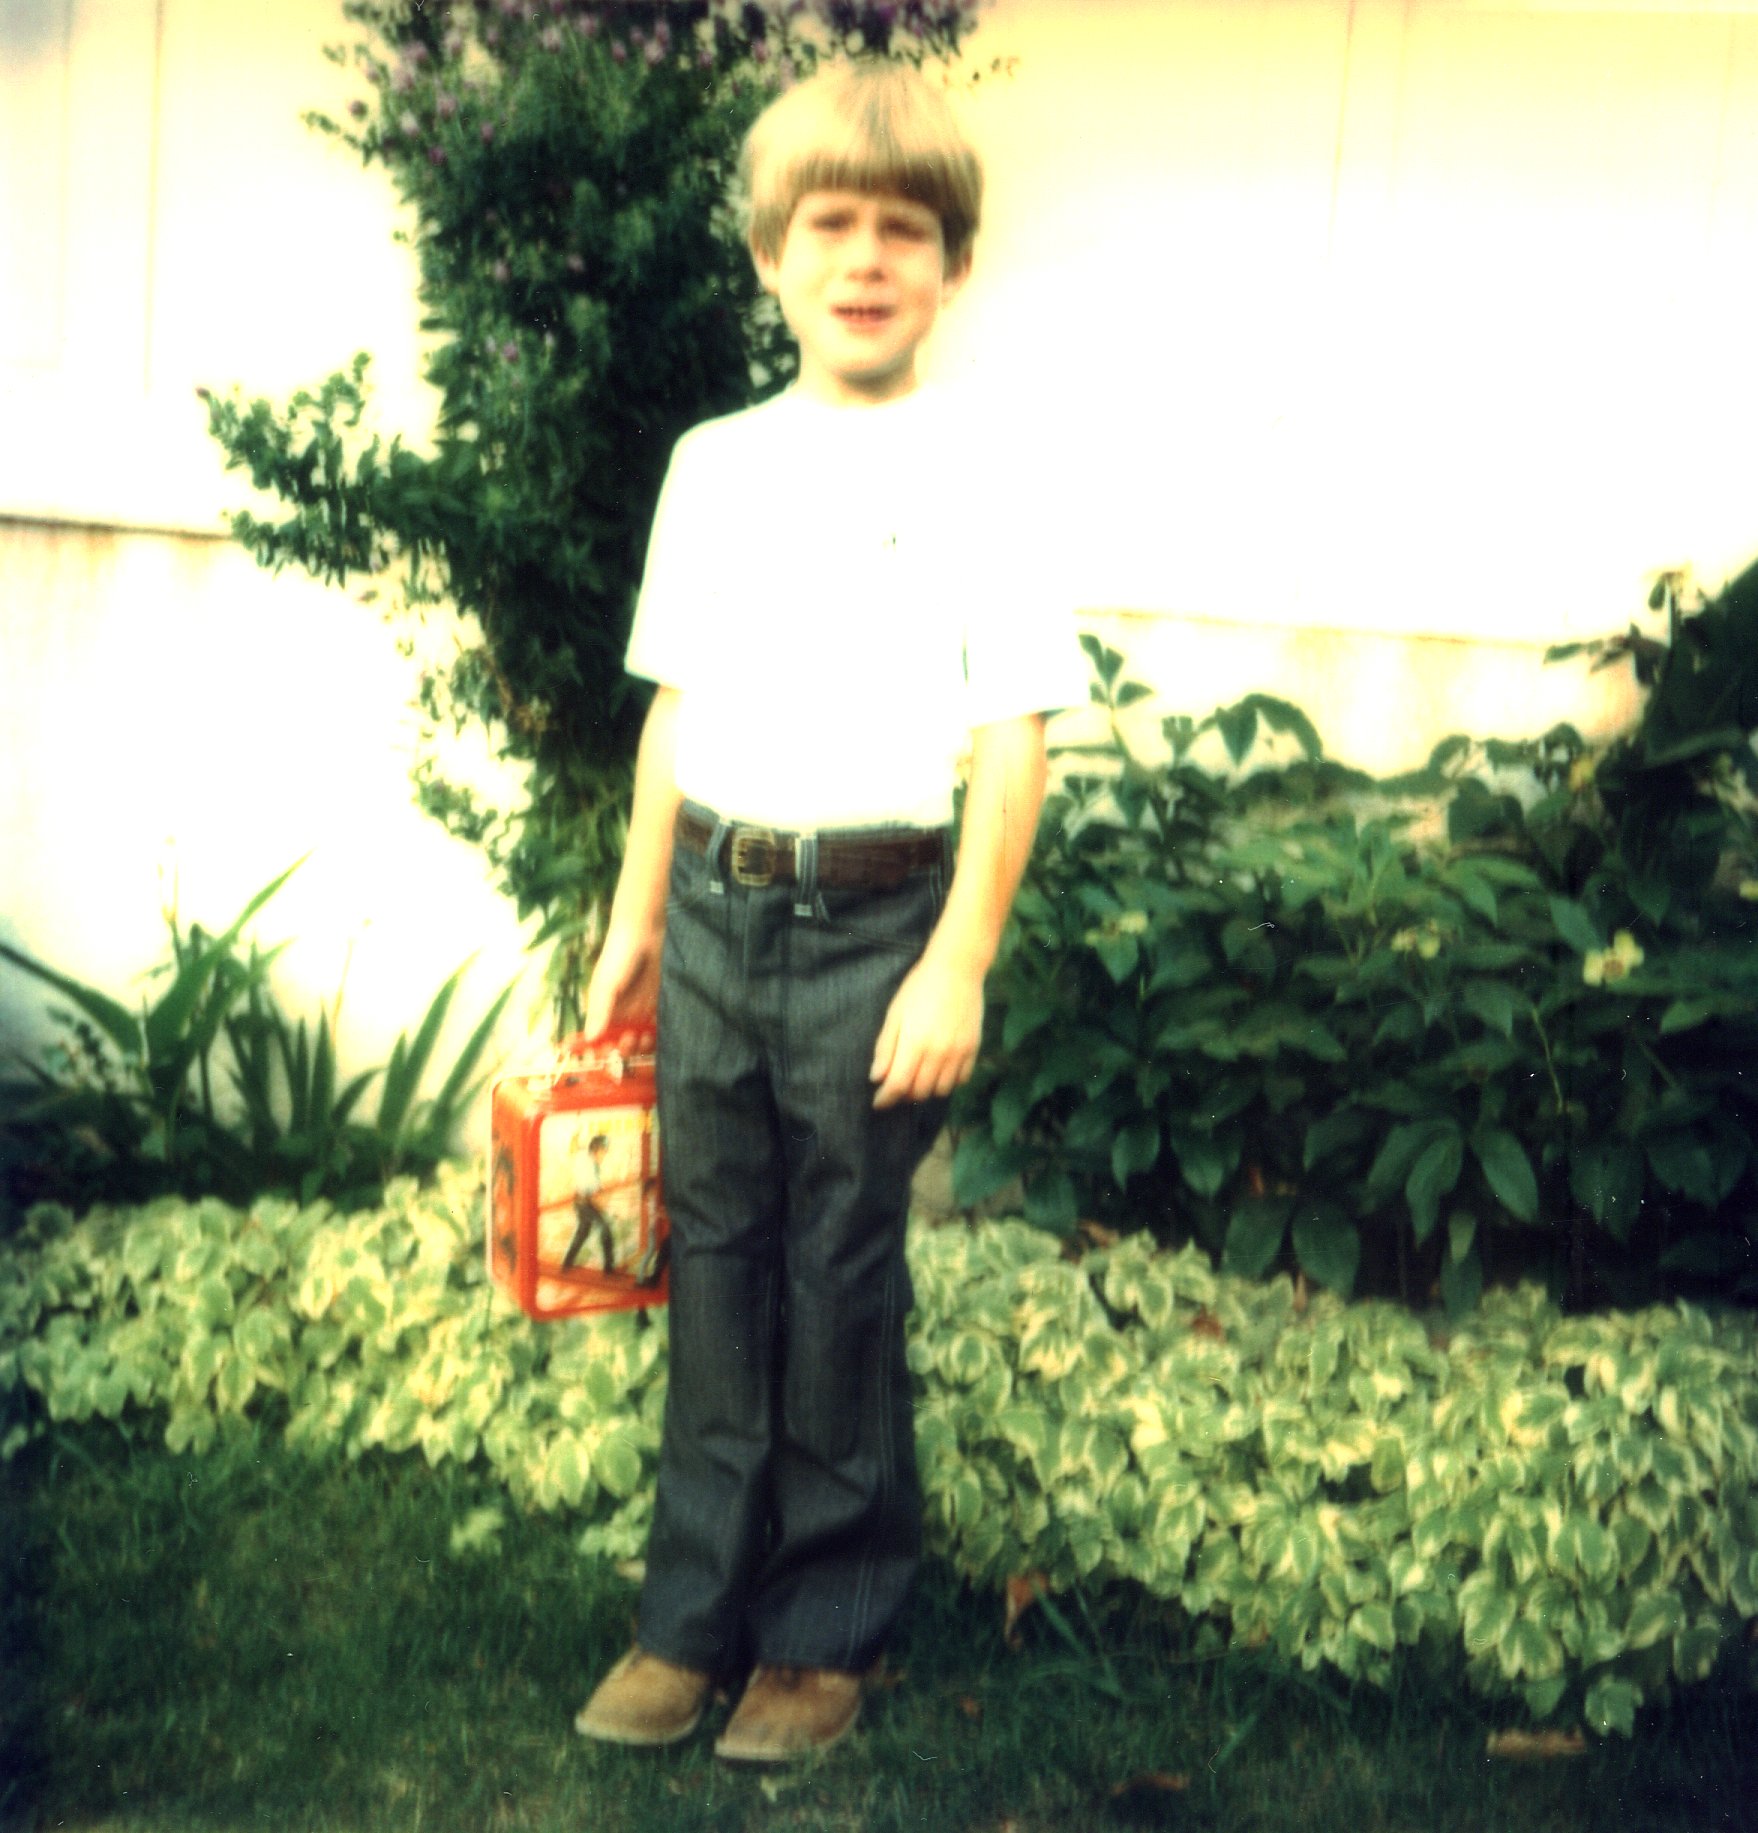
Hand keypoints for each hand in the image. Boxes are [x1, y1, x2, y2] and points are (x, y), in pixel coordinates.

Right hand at [583, 922, 661, 1040]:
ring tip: (644, 1037)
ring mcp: (639, 1006)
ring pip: (640, 1036)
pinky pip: (657, 1023)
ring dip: (641, 1043)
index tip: (607, 1056)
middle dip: (625, 1047)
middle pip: (621, 1041)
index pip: (599, 1037)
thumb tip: (589, 1039)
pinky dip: (656, 1031)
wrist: (646, 930)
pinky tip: (656, 1030)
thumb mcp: (605, 984)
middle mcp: (620, 1010)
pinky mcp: (657, 1000)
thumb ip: (599, 1011)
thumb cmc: (618, 955)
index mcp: (602, 1009)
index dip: (602, 1050)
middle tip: (630, 1040)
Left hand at [869, 952, 983, 1108]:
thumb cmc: (919, 988)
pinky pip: (961, 1079)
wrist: (956, 969)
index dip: (885, 1098)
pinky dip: (948, 1082)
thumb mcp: (895, 1014)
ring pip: (941, 1090)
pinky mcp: (973, 1048)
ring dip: (926, 1090)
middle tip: (896, 1086)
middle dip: (904, 1095)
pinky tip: (938, 1071)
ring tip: (917, 1079)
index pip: (898, 1085)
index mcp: (914, 1043)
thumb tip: (877, 1077)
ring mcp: (958, 1052)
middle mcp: (938, 1052)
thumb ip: (885, 1048)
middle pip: (919, 1091)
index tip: (878, 1102)